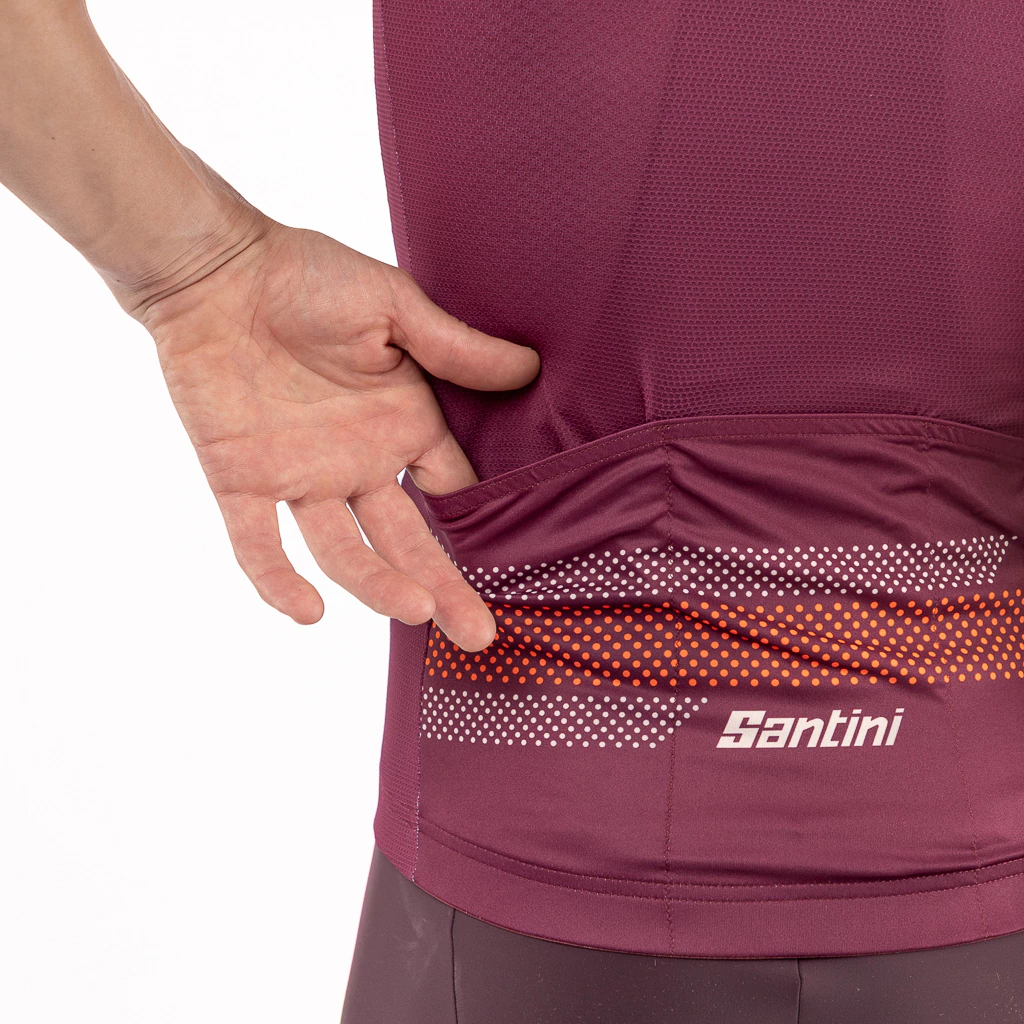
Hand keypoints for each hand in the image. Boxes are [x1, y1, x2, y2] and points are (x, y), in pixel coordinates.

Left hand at [136, 219, 539, 650]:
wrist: (216, 270)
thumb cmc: (309, 277)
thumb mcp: (394, 307)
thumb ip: (453, 349)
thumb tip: (528, 370)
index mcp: (403, 426)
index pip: (454, 492)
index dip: (481, 529)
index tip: (516, 569)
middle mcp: (360, 464)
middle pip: (410, 542)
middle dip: (446, 588)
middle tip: (478, 636)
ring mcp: (302, 479)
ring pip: (343, 551)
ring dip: (378, 585)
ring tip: (415, 611)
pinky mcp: (242, 483)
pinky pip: (258, 545)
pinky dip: (276, 581)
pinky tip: (306, 613)